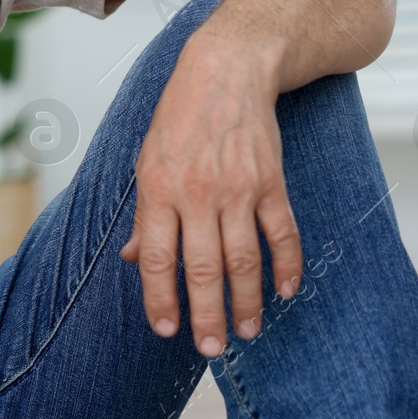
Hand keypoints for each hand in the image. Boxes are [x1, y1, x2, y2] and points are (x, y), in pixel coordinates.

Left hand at [118, 27, 302, 356]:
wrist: (227, 70)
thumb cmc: (180, 116)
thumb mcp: (146, 160)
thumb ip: (144, 214)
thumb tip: (130, 258)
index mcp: (158, 189)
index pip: (156, 258)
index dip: (160, 298)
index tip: (166, 329)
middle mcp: (196, 193)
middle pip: (202, 268)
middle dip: (206, 314)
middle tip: (210, 347)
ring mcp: (237, 189)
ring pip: (243, 259)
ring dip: (247, 301)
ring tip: (246, 331)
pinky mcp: (271, 182)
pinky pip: (282, 234)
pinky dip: (287, 265)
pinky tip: (285, 291)